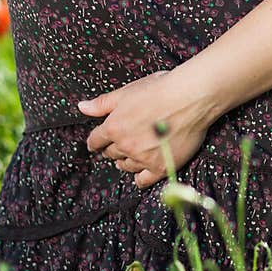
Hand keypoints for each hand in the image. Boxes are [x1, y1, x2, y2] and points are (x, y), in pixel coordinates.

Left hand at [77, 69, 219, 187]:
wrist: (189, 98)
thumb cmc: (159, 90)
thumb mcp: (126, 92)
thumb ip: (102, 104)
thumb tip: (82, 107)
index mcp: (114, 127)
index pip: (96, 140)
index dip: (96, 141)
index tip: (96, 143)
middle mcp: (126, 146)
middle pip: (111, 153)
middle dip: (111, 149)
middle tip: (116, 146)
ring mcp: (143, 158)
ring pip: (126, 166)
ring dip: (124, 162)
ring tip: (128, 157)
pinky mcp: (161, 167)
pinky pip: (144, 180)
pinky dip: (139, 178)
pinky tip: (141, 173)